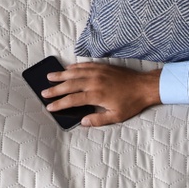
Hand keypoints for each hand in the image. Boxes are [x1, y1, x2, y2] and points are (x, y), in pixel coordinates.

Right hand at [42, 63, 161, 126]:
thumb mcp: (117, 116)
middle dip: (55, 89)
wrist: (144, 87)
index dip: (60, 104)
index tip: (50, 107)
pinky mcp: (102, 66)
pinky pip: (84, 65)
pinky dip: (74, 67)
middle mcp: (94, 81)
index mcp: (96, 95)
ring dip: (61, 75)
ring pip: (74, 73)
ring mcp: (98, 72)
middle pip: (69, 85)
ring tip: (49, 77)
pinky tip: (68, 69)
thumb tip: (83, 122)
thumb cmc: (132, 103)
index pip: (72, 100)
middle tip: (43, 92)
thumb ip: (98, 119)